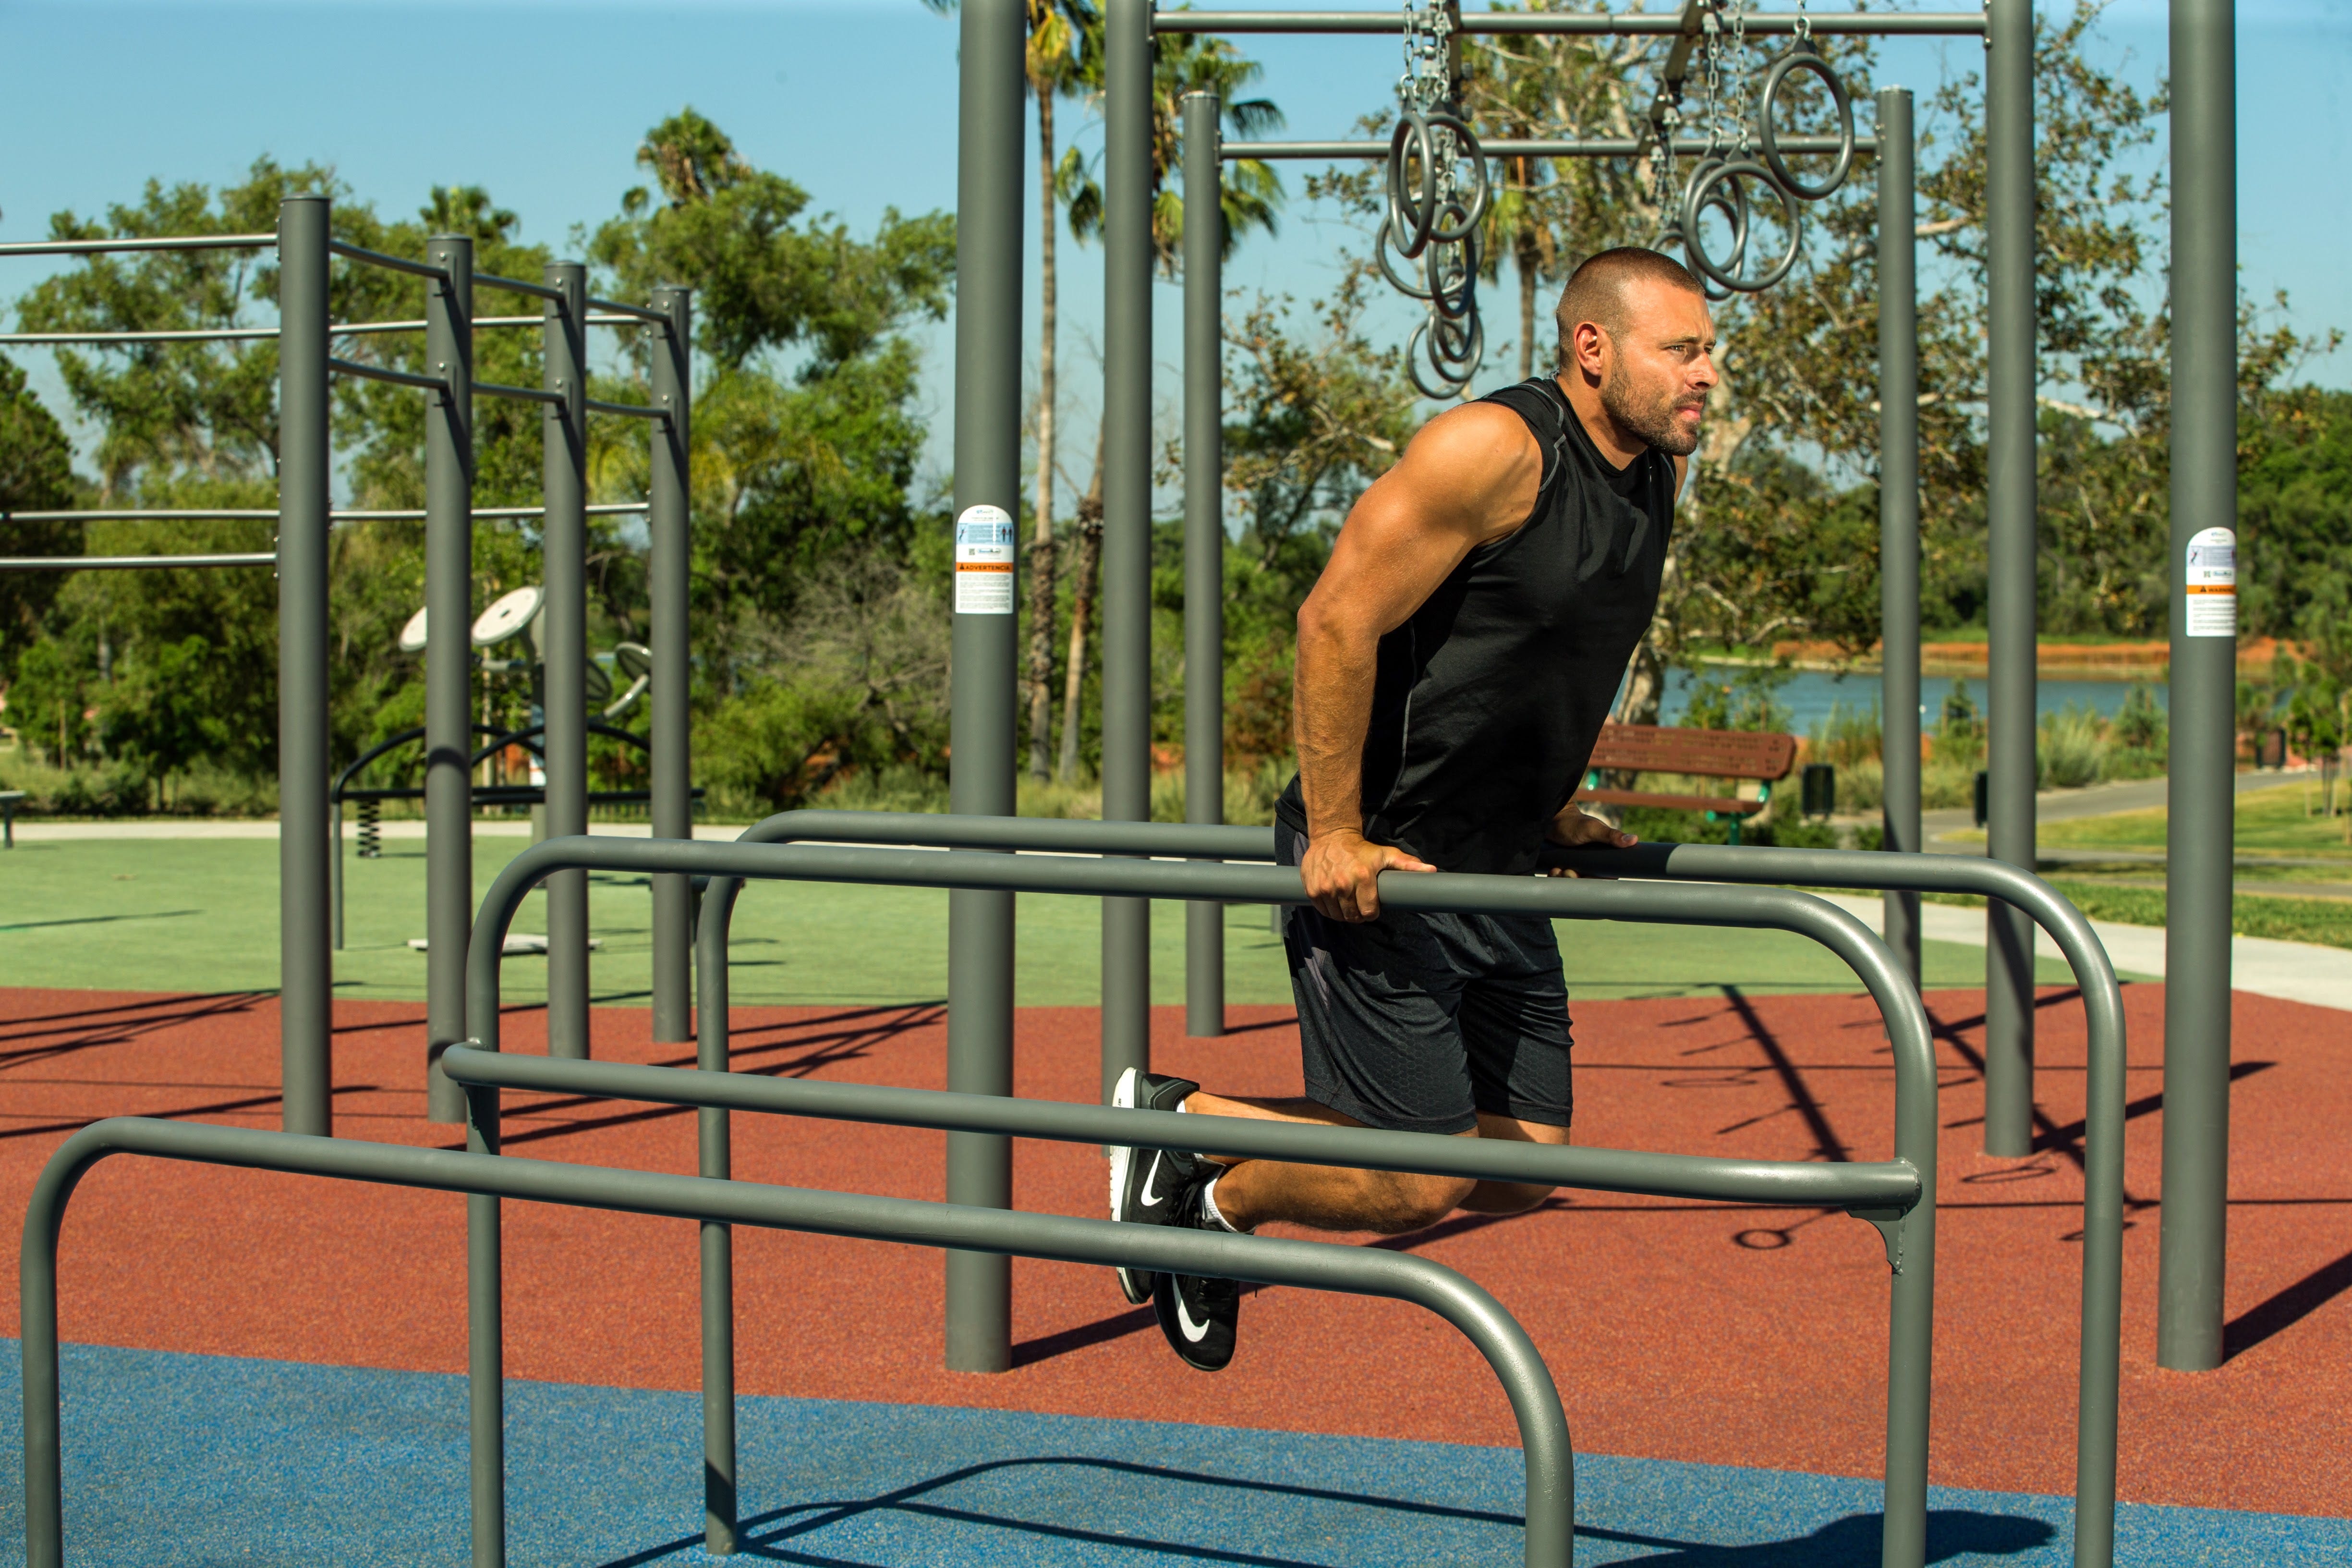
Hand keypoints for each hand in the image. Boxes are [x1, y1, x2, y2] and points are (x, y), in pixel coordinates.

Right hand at [1300, 828, 1434, 921]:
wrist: (1332, 836)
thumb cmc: (1362, 849)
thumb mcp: (1386, 854)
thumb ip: (1408, 865)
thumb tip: (1432, 871)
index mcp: (1363, 877)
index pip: (1368, 913)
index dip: (1372, 912)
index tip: (1372, 906)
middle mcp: (1342, 884)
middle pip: (1352, 917)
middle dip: (1358, 914)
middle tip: (1360, 904)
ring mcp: (1325, 887)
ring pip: (1337, 916)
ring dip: (1343, 913)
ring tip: (1348, 902)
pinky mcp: (1311, 889)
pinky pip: (1323, 911)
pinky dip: (1329, 910)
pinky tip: (1335, 900)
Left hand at [1544, 807, 1637, 877]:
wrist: (1552, 817)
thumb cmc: (1573, 822)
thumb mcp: (1592, 829)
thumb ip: (1611, 835)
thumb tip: (1634, 839)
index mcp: (1603, 857)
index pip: (1606, 877)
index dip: (1595, 881)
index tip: (1585, 876)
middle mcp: (1591, 863)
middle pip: (1587, 882)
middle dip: (1576, 881)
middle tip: (1568, 871)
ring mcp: (1577, 865)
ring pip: (1573, 882)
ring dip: (1565, 879)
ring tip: (1558, 870)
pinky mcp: (1565, 865)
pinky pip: (1562, 878)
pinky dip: (1557, 876)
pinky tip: (1554, 869)